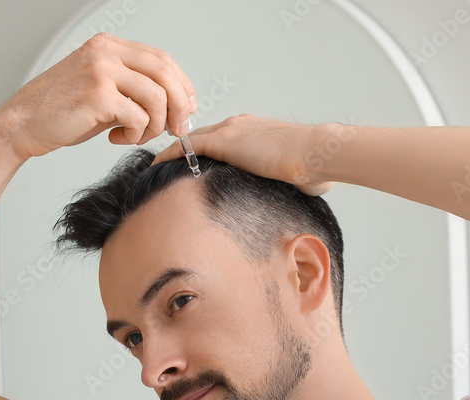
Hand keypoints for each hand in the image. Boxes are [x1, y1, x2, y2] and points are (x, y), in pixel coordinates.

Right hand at [0, 32, 196, 160]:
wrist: (22, 124)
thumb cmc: (60, 111)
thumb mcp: (101, 89)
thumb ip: (132, 88)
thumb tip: (174, 104)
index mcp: (108, 46)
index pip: (161, 59)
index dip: (182, 85)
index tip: (187, 108)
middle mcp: (106, 52)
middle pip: (165, 73)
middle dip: (179, 105)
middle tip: (177, 128)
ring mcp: (102, 71)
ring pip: (156, 98)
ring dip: (154, 125)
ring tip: (136, 136)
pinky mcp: (98, 95)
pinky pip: (138, 118)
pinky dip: (135, 135)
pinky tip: (116, 138)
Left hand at [150, 114, 335, 195]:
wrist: (317, 153)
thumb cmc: (315, 167)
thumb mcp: (297, 177)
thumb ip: (286, 185)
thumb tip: (289, 205)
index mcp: (254, 131)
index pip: (219, 139)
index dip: (203, 151)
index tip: (190, 167)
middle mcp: (238, 124)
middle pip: (200, 136)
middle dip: (181, 150)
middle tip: (161, 167)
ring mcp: (230, 130)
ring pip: (189, 139)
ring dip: (171, 153)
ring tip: (153, 170)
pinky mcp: (224, 140)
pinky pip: (186, 147)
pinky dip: (169, 156)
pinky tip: (154, 168)